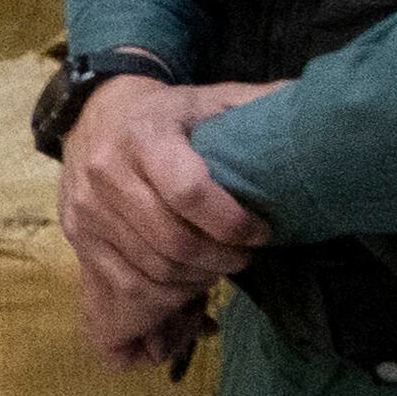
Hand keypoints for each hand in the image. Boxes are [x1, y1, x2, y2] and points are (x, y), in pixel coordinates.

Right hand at [58, 77, 277, 356]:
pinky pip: (122, 284)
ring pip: (148, 271)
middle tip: (244, 257)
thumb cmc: (167, 113)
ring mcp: (87, 210)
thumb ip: (259, 104)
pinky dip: (161, 296)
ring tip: (217, 268)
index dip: (231, 223)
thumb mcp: (211, 99)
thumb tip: (319, 107)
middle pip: (171, 243)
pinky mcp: (77, 236)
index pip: (188, 192)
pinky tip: (186, 282)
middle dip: (219, 260)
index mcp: (144, 136)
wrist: (94, 112)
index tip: (261, 232)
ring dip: (193, 280)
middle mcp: (106, 173)